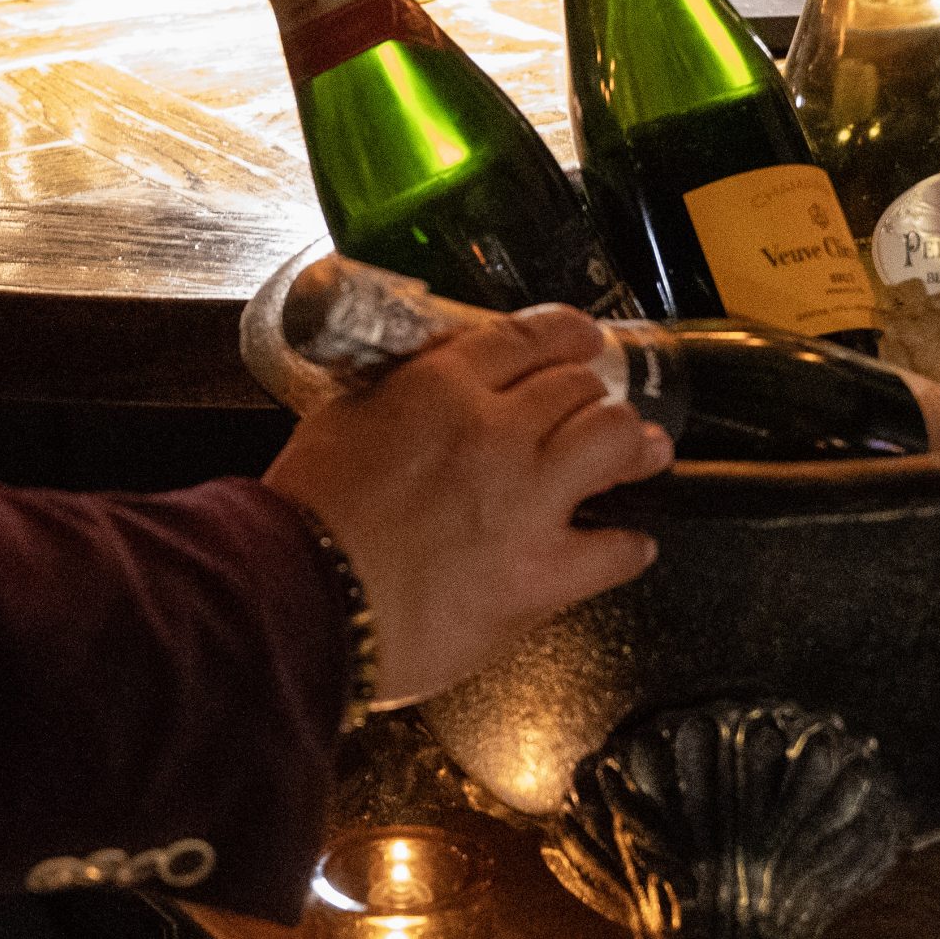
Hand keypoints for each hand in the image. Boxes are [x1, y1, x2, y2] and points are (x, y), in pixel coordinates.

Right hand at [261, 303, 671, 700]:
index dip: (568, 336)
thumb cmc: (304, 522)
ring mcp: (527, 502)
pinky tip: (628, 545)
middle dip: (595, 395)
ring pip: (614, 441)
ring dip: (633, 446)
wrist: (296, 602)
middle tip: (602, 408)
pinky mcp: (540, 574)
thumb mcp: (341, 421)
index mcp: (441, 387)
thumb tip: (426, 390)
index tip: (582, 341)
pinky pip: (614, 550)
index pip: (529, 336)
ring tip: (643, 453)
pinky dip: (626, 546)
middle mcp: (496, 432)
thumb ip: (399, 396)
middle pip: (579, 386)